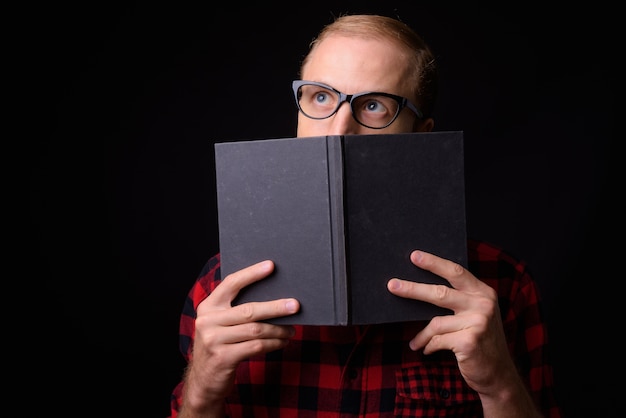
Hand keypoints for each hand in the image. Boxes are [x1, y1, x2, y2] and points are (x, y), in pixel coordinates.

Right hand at [181, 260, 298, 414]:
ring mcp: (213, 340)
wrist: (203, 381)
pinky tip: (282, 342)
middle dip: (275, 307)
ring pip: (256, 330)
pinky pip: (256, 347)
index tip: (271, 265)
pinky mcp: (223, 358)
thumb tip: (273, 296)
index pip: (231, 284)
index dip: (252, 274)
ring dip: (278, 329)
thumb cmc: (220, 346)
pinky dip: (273, 344)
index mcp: (208, 307)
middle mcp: (208, 321)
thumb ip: (236, 310)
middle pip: (249, 310)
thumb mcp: (220, 325)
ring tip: (292, 329)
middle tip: (295, 305)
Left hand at [387, 250, 534, 412]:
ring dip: (422, 335)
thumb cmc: (480, 340)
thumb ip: (459, 300)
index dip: (434, 263)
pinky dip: (429, 345)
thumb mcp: (476, 314)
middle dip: (412, 289)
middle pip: (440, 293)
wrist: (498, 373)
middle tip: (392, 285)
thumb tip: (421, 288)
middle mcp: (483, 305)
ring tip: (416, 342)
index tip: (414, 256)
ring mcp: (478, 323)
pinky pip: (437, 340)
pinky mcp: (469, 342)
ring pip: (436, 323)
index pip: (455, 272)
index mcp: (483, 293)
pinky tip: (427, 350)